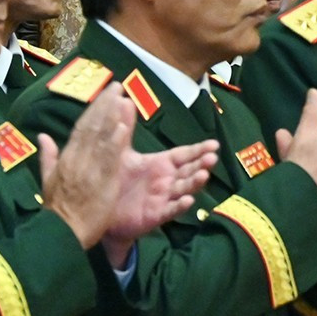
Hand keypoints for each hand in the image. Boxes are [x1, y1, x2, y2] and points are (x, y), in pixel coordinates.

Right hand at [39, 85, 133, 248]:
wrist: (61, 232)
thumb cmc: (57, 209)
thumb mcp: (48, 180)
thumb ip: (48, 156)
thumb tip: (41, 136)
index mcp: (66, 158)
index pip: (81, 128)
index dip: (94, 109)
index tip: (105, 94)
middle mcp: (76, 159)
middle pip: (91, 126)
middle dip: (105, 105)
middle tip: (118, 86)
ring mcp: (88, 169)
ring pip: (100, 138)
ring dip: (112, 116)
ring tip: (122, 97)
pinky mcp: (101, 182)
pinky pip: (108, 159)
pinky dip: (115, 141)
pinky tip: (123, 126)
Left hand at [102, 139, 217, 264]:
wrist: (102, 210)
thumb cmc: (116, 180)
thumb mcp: (120, 152)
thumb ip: (125, 128)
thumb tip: (125, 101)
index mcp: (161, 164)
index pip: (184, 155)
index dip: (199, 150)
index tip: (214, 144)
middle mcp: (167, 180)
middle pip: (189, 170)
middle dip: (202, 164)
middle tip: (212, 158)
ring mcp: (164, 198)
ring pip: (184, 189)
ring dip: (195, 182)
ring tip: (203, 175)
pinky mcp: (156, 214)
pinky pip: (170, 210)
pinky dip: (180, 206)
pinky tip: (187, 201)